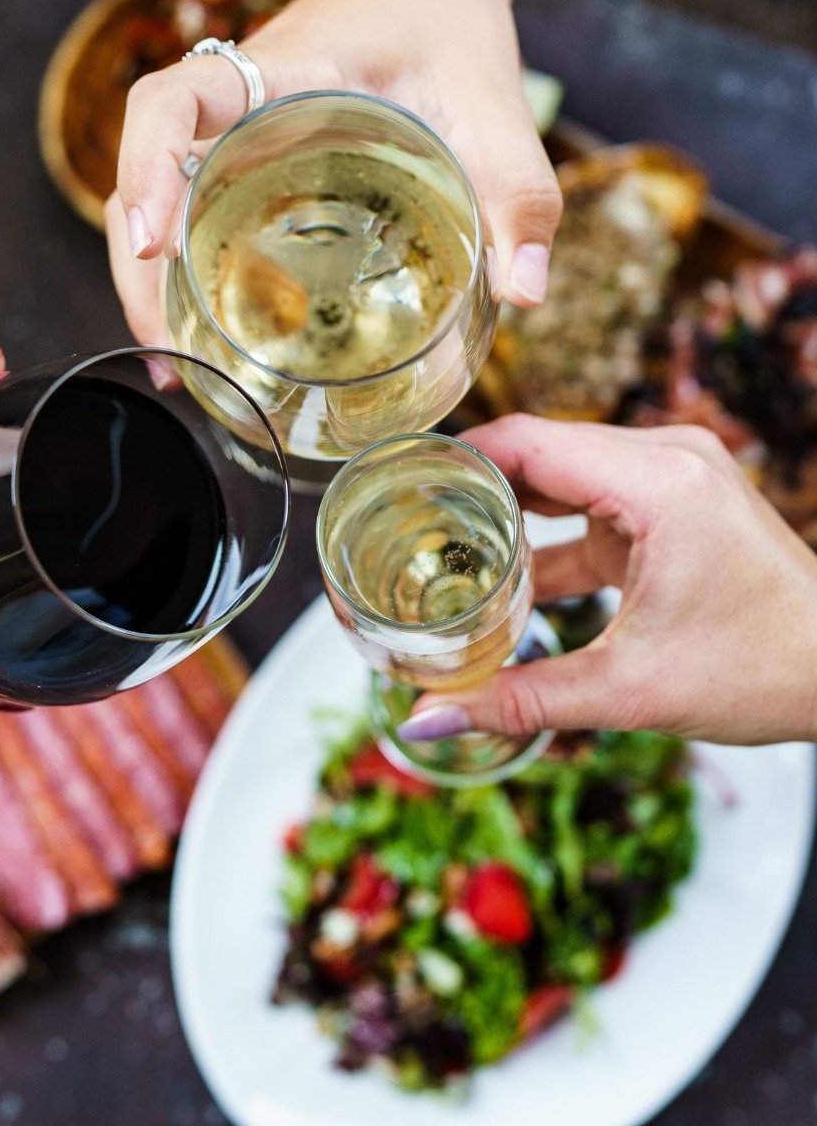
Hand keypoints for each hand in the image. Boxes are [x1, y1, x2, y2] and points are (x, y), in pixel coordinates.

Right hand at [107, 0, 562, 346]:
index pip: (172, 100)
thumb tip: (524, 292)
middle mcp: (240, 96)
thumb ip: (519, 193)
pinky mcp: (248, 150)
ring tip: (177, 365)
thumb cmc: (452, 25)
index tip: (152, 246)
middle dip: (137, 269)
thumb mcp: (495, 105)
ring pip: (160, 197)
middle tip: (170, 355)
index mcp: (282, 69)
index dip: (147, 168)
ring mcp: (237, 125)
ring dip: (152, 281)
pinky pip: (195, 204)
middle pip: (144, 171)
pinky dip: (188, 267)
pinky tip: (208, 328)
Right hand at [402, 415, 816, 745]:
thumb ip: (521, 699)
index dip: (454, 458)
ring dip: (507, 513)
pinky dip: (548, 536)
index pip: (527, 440)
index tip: (393, 483)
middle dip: (469, 488)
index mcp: (658, 482)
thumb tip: (427, 721)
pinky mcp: (675, 506)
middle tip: (399, 525)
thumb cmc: (767, 670)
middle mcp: (667, 459)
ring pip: (561, 478)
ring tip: (436, 546)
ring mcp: (673, 478)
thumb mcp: (631, 690)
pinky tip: (504, 576)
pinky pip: (590, 505)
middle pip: (538, 451)